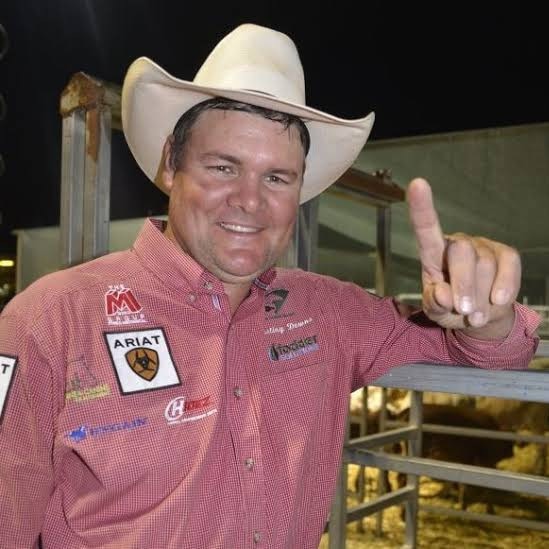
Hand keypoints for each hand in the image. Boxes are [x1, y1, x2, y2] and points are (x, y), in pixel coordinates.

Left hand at [407, 178, 519, 336]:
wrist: (481, 317)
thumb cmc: (451, 308)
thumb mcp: (436, 311)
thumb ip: (434, 303)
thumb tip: (442, 294)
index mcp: (434, 254)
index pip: (426, 229)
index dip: (421, 208)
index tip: (417, 184)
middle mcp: (458, 244)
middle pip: (462, 253)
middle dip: (464, 286)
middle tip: (463, 310)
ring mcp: (483, 246)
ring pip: (486, 265)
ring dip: (482, 296)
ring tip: (475, 314)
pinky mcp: (506, 254)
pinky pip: (509, 265)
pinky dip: (504, 287)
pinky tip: (496, 300)